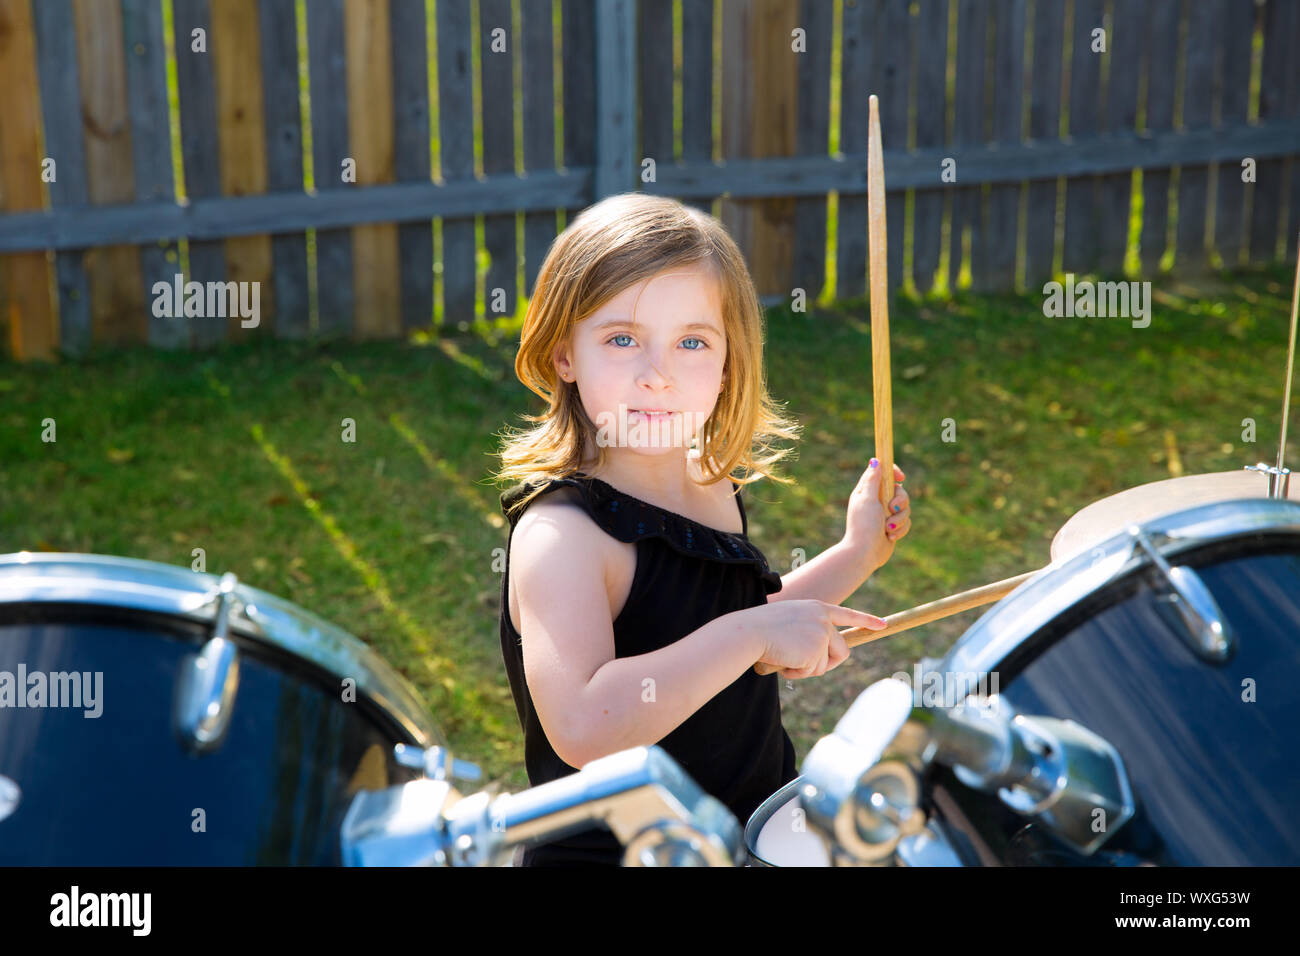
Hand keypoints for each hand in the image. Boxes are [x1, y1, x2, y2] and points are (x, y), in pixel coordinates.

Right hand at [741, 599, 886, 679]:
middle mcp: (823, 618)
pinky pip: (813, 671)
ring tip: (785, 657)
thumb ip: (806, 633)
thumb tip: (815, 656)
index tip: (881, 624)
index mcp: (816, 608)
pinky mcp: (816, 649)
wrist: (748, 633)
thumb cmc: (758, 630)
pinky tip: (784, 661)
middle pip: (841, 650)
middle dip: (826, 663)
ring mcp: (821, 633)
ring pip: (825, 664)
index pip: (847, 614)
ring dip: (806, 668)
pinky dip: (798, 672)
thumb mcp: (786, 624)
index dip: (866, 620)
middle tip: (803, 666)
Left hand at [843, 458, 909, 571]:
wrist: (864, 554)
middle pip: (899, 491)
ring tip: (888, 528)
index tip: (901, 477)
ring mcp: (885, 514)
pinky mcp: (893, 526)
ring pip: (905, 508)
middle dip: (900, 501)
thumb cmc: (863, 526)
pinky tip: (890, 537)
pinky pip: (906, 522)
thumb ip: (872, 480)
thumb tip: (875, 460)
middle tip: (892, 508)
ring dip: (899, 518)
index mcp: (867, 491)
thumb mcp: (867, 499)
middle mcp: (876, 501)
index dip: (894, 472)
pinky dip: (900, 529)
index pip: (883, 473)